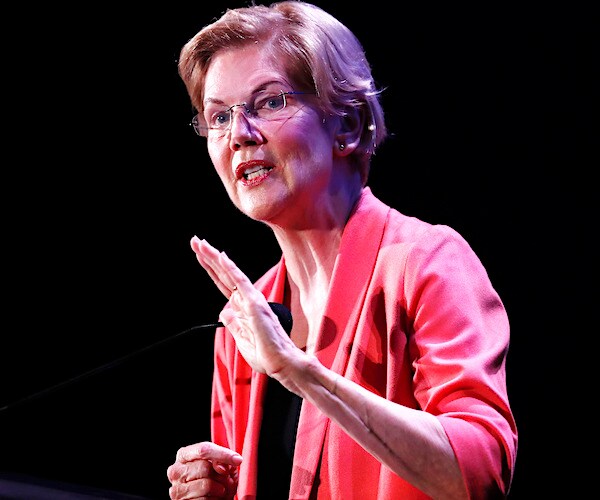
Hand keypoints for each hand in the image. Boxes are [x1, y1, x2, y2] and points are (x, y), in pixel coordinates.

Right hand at [167, 441, 241, 498]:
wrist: (210, 499)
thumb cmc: (215, 479)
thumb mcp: (222, 466)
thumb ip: (222, 461)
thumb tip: (221, 466)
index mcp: (184, 455)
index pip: (203, 449)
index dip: (222, 454)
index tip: (238, 460)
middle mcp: (175, 471)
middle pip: (204, 467)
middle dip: (220, 474)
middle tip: (224, 479)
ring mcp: (176, 489)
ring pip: (206, 485)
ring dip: (219, 489)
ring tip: (219, 490)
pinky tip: (213, 498)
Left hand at [190, 236, 296, 375]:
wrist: (280, 363)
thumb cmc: (265, 354)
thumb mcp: (241, 339)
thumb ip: (233, 324)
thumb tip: (224, 313)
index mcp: (243, 308)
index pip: (223, 283)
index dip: (211, 269)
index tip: (199, 255)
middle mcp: (247, 299)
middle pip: (223, 274)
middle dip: (209, 257)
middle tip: (195, 241)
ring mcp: (251, 299)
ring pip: (229, 273)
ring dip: (214, 257)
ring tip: (200, 244)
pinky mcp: (255, 303)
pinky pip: (240, 282)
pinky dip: (230, 268)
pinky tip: (221, 256)